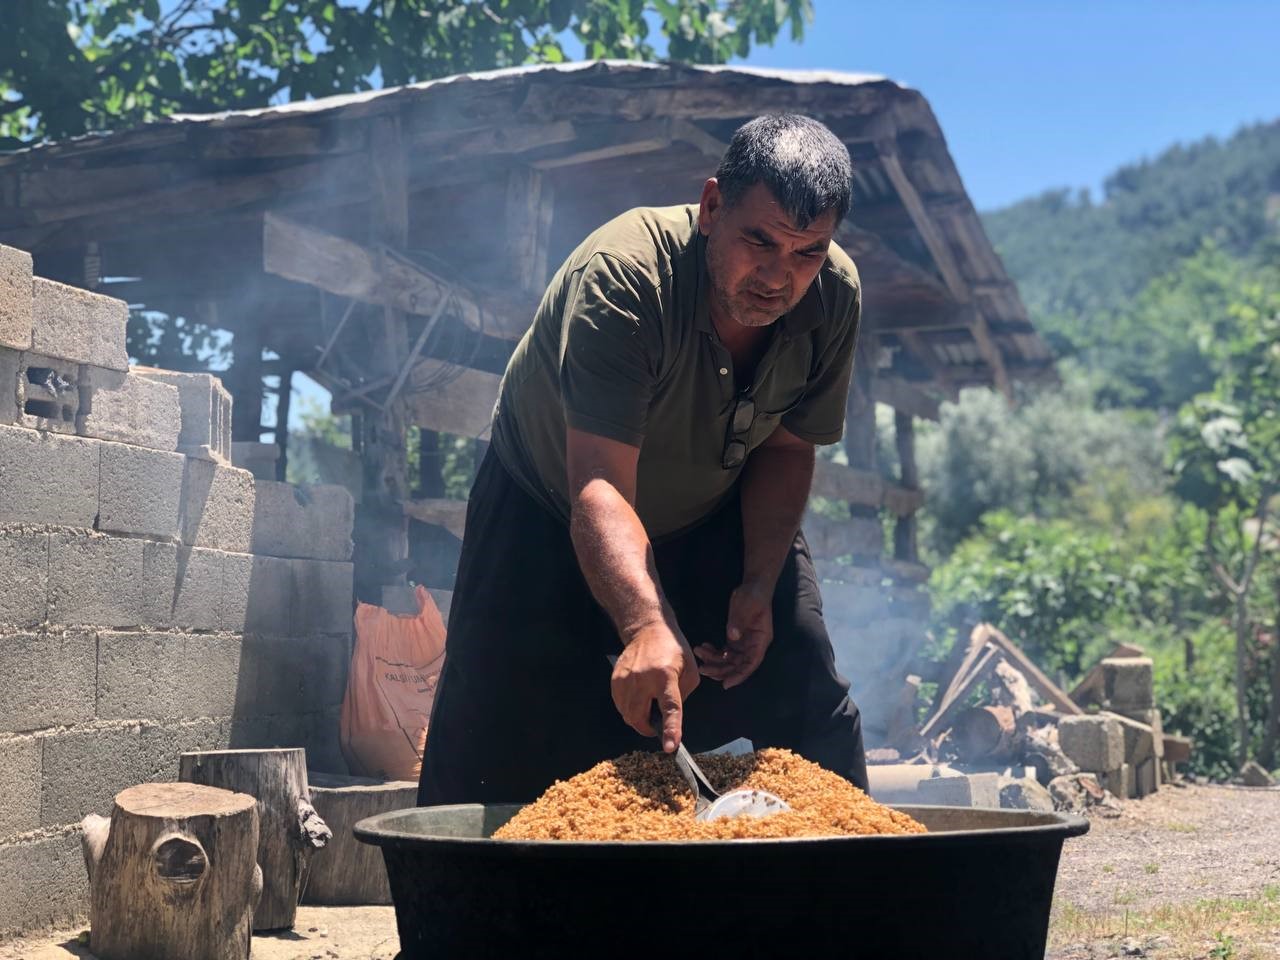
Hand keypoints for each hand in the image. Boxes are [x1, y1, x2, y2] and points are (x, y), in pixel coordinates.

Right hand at [612, 622, 699, 752]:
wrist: (647, 629)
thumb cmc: (673, 650)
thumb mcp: (690, 671)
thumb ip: (683, 696)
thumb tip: (670, 716)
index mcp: (665, 675)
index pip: (669, 707)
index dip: (671, 728)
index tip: (670, 747)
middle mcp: (642, 678)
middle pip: (639, 717)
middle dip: (648, 729)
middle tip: (657, 726)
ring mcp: (625, 678)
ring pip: (627, 714)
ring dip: (638, 719)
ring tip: (648, 707)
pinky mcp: (615, 679)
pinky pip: (620, 705)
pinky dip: (629, 709)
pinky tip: (638, 699)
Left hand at [694, 582, 773, 689]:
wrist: (753, 585)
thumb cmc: (754, 594)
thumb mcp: (747, 604)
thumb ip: (740, 620)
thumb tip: (732, 637)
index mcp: (761, 640)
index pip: (751, 663)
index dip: (739, 675)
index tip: (726, 683)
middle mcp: (753, 645)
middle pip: (738, 665)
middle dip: (720, 669)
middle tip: (703, 669)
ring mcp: (744, 643)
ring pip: (729, 660)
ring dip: (714, 660)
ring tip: (699, 652)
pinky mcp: (735, 638)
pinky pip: (724, 651)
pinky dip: (713, 652)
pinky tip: (703, 646)